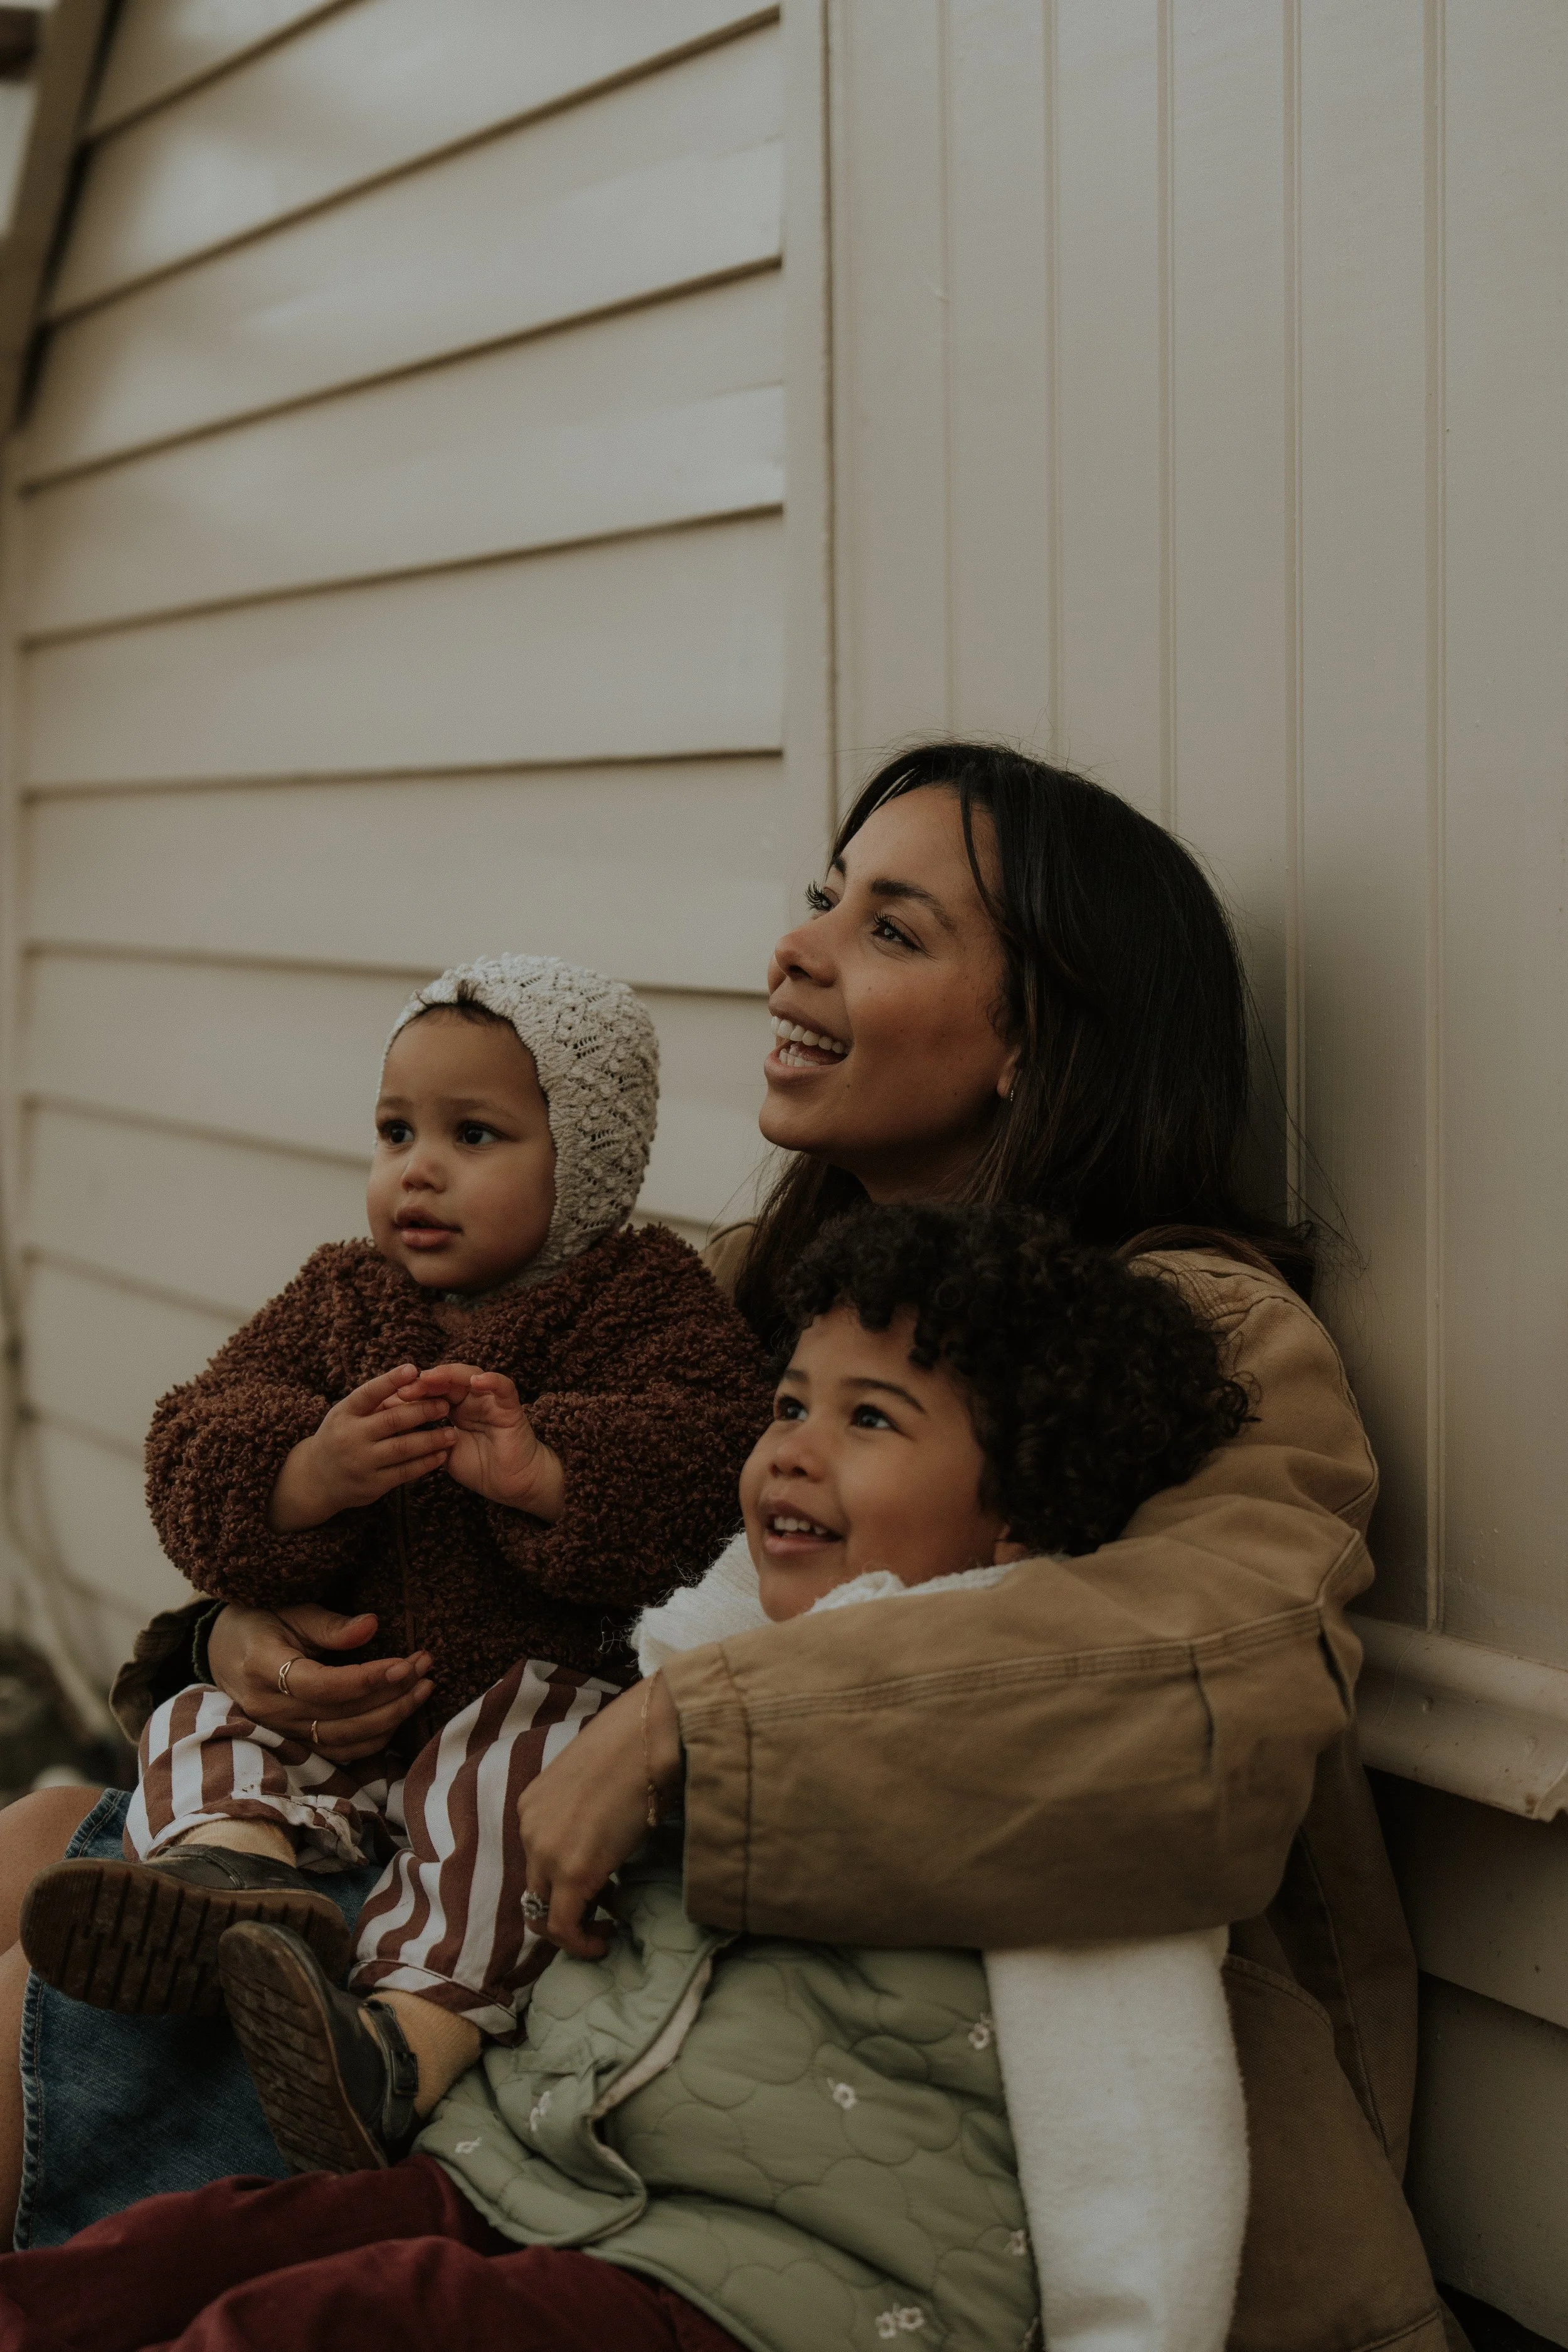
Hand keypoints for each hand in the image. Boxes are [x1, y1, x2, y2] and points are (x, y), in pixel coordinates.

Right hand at [206, 1603, 434, 1762]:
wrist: (223, 1652)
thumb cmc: (259, 1623)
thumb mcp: (289, 1611)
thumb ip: (329, 1624)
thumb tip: (373, 1625)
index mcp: (263, 1668)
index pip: (322, 1685)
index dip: (367, 1679)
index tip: (405, 1663)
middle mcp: (271, 1708)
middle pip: (341, 1715)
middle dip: (392, 1694)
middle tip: (426, 1667)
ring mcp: (281, 1731)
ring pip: (345, 1739)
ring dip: (391, 1717)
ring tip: (424, 1687)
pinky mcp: (294, 1743)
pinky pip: (340, 1752)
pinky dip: (375, 1739)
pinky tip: (400, 1712)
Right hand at [267, 1364, 456, 1530]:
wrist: (317, 1479)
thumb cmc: (341, 1436)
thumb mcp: (347, 1414)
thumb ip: (375, 1400)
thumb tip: (412, 1376)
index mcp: (344, 1413)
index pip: (369, 1393)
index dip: (390, 1380)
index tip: (413, 1369)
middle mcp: (350, 1437)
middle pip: (392, 1420)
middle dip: (422, 1411)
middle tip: (446, 1405)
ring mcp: (361, 1462)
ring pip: (402, 1448)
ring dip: (431, 1440)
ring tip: (451, 1434)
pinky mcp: (372, 1485)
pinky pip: (404, 1472)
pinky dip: (425, 1463)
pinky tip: (441, 1455)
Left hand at [396, 1365, 565, 1521]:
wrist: (508, 1485)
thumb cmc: (478, 1468)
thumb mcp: (443, 1451)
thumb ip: (425, 1436)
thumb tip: (393, 1424)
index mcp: (455, 1408)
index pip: (432, 1391)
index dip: (414, 1392)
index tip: (391, 1399)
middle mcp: (472, 1400)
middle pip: (447, 1380)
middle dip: (425, 1382)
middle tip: (406, 1388)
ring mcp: (490, 1401)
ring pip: (471, 1375)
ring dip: (450, 1375)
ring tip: (431, 1378)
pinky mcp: (510, 1407)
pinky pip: (503, 1387)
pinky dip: (491, 1381)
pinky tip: (476, 1381)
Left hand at [516, 1675, 681, 1955]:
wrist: (650, 1734)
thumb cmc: (634, 1746)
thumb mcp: (594, 1782)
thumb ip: (585, 1815)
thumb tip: (604, 1843)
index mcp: (533, 1805)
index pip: (538, 1860)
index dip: (563, 1883)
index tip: (596, 1891)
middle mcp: (529, 1829)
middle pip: (536, 1889)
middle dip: (565, 1910)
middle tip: (600, 1915)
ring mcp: (546, 1851)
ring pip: (544, 1911)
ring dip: (574, 1927)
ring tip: (605, 1927)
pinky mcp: (572, 1871)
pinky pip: (563, 1924)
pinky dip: (580, 1943)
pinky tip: (604, 1941)